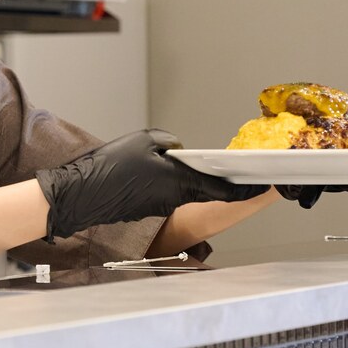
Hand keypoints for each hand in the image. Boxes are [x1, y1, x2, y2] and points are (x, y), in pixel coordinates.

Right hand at [36, 129, 268, 240]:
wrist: (82, 194)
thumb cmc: (111, 168)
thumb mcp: (145, 140)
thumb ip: (170, 142)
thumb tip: (179, 149)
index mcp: (181, 182)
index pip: (225, 190)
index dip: (248, 189)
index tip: (266, 185)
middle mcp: (176, 198)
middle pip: (210, 190)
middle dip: (227, 180)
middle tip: (244, 170)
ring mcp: (162, 205)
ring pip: (189, 191)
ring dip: (199, 180)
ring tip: (203, 164)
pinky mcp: (149, 206)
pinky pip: (171, 193)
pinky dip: (177, 183)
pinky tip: (171, 171)